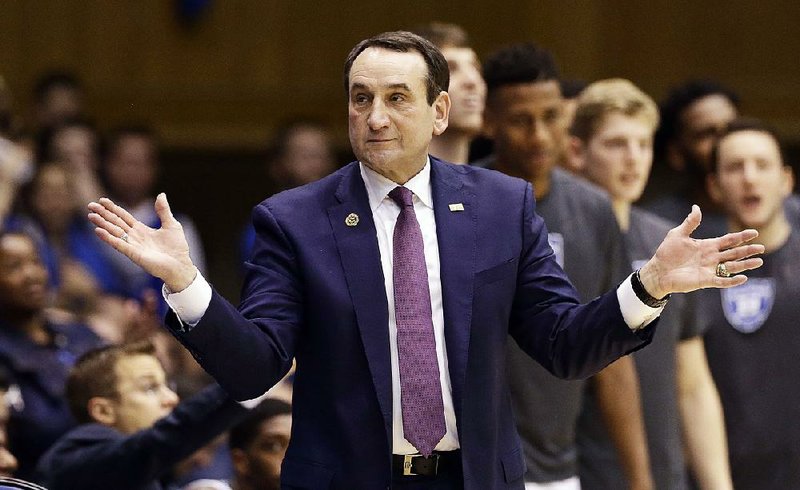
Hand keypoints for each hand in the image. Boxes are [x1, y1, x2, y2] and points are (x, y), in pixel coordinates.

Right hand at [88, 193, 196, 291]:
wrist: (181, 265)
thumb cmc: (177, 247)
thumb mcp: (171, 224)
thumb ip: (163, 210)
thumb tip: (161, 194)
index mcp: (141, 229)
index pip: (123, 216)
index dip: (113, 208)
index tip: (102, 200)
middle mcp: (134, 237)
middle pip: (115, 223)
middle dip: (103, 214)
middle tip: (90, 205)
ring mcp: (132, 245)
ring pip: (114, 232)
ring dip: (102, 224)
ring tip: (91, 216)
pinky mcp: (133, 254)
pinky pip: (118, 244)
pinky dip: (108, 237)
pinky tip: (98, 230)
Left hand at [639, 205, 763, 298]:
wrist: (658, 270)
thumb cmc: (666, 252)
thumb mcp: (677, 234)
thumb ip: (690, 222)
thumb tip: (696, 207)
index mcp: (707, 245)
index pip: (728, 240)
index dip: (741, 237)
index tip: (754, 232)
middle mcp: (711, 257)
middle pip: (734, 253)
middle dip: (747, 250)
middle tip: (762, 248)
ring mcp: (709, 269)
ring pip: (732, 267)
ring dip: (745, 265)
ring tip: (759, 262)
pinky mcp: (705, 281)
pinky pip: (721, 281)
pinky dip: (732, 280)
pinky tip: (743, 278)